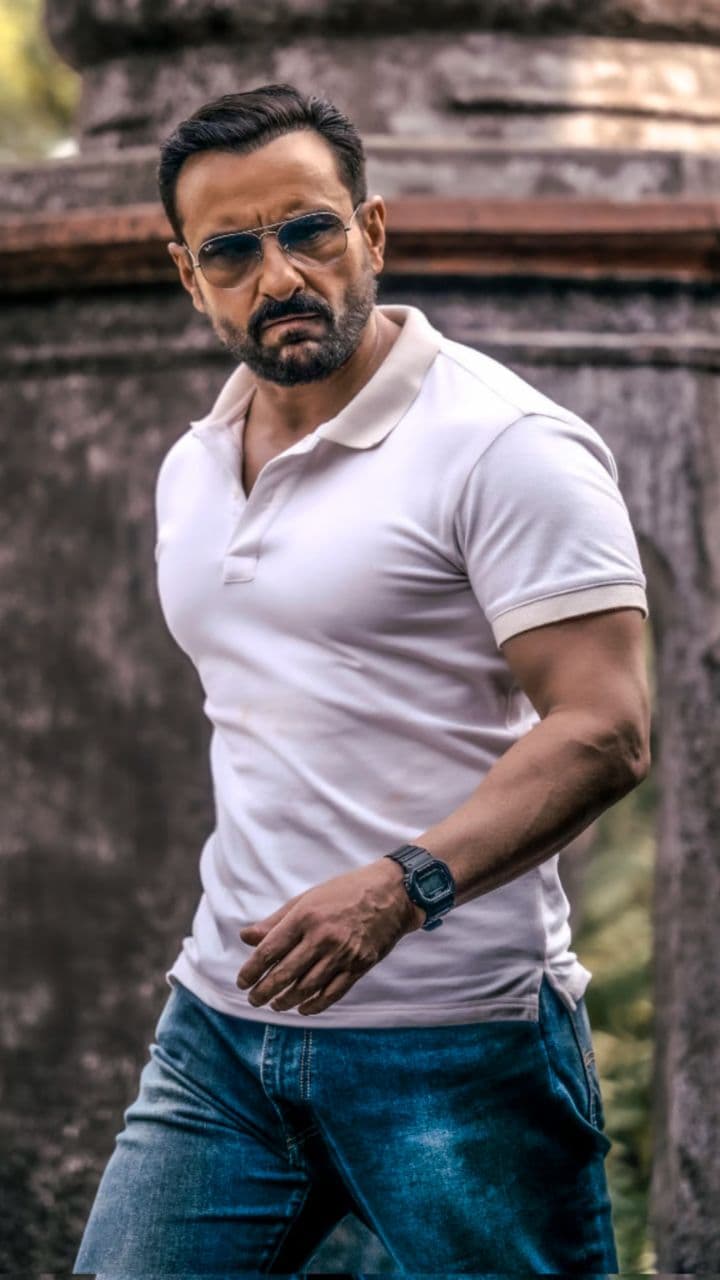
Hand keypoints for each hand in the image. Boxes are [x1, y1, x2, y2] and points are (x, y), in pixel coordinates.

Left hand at [236, 858, 424, 1015]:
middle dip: (264, 991)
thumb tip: (246, 937)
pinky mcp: (359, 965)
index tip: (242, 982)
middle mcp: (323, 936)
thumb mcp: (307, 899)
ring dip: (286, 1001)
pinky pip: (332, 993)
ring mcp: (343, 953)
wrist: (391, 893)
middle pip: (284, 974)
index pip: (269, 951)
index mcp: (305, 916)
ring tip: (275, 1005)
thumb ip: (276, 921)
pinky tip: (303, 1008)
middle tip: (253, 1000)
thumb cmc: (344, 892)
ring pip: (306, 988)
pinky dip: (314, 1005)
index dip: (252, 970)